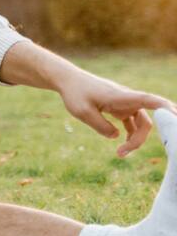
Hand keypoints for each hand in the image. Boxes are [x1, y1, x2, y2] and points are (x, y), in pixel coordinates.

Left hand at [56, 71, 176, 156]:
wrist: (69, 81)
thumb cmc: (75, 94)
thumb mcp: (82, 112)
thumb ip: (101, 126)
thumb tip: (117, 137)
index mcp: (121, 96)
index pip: (149, 100)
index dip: (165, 109)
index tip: (175, 117)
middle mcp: (128, 100)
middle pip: (146, 122)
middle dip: (139, 139)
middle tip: (122, 153)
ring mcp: (126, 104)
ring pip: (141, 125)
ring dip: (134, 140)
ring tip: (119, 154)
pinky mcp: (120, 108)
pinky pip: (133, 124)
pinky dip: (130, 135)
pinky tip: (122, 146)